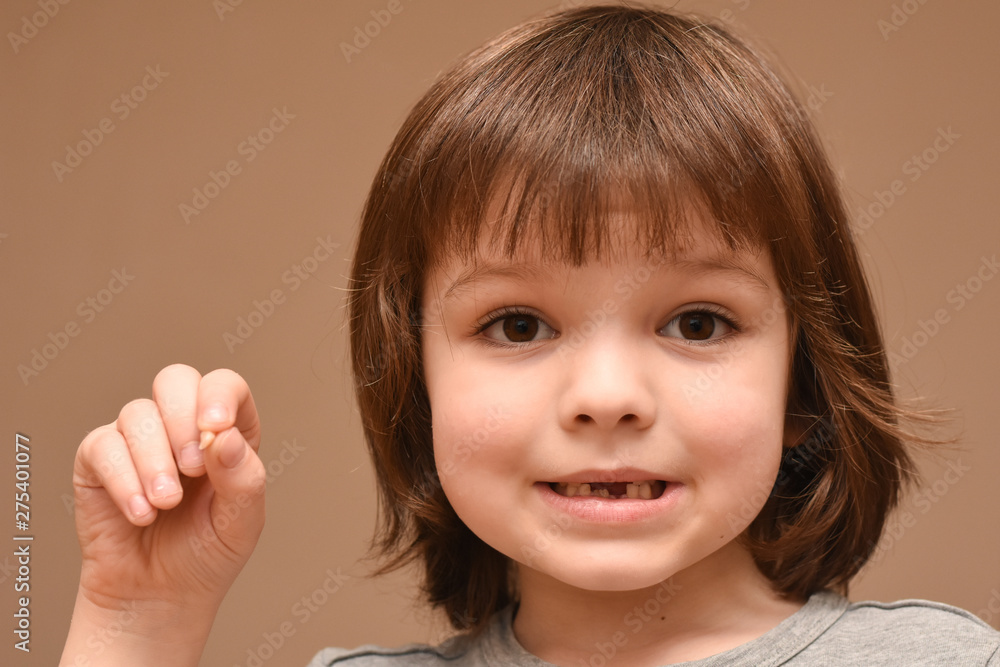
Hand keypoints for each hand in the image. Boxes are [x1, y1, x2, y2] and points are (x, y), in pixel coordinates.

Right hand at [61, 364, 264, 665]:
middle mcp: (181, 425)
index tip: (215, 429)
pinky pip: (103, 445)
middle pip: (175, 380)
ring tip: (166, 504)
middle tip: (192, 468)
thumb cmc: (206, 553)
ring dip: (154, 460)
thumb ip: (243, 477)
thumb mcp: (242, 521)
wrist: (159, 596)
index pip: (225, 386)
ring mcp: (139, 439)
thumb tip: (225, 436)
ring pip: (138, 414)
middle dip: (182, 418)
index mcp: (226, 431)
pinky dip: (124, 480)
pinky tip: (141, 513)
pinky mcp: (99, 460)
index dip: (219, 395)